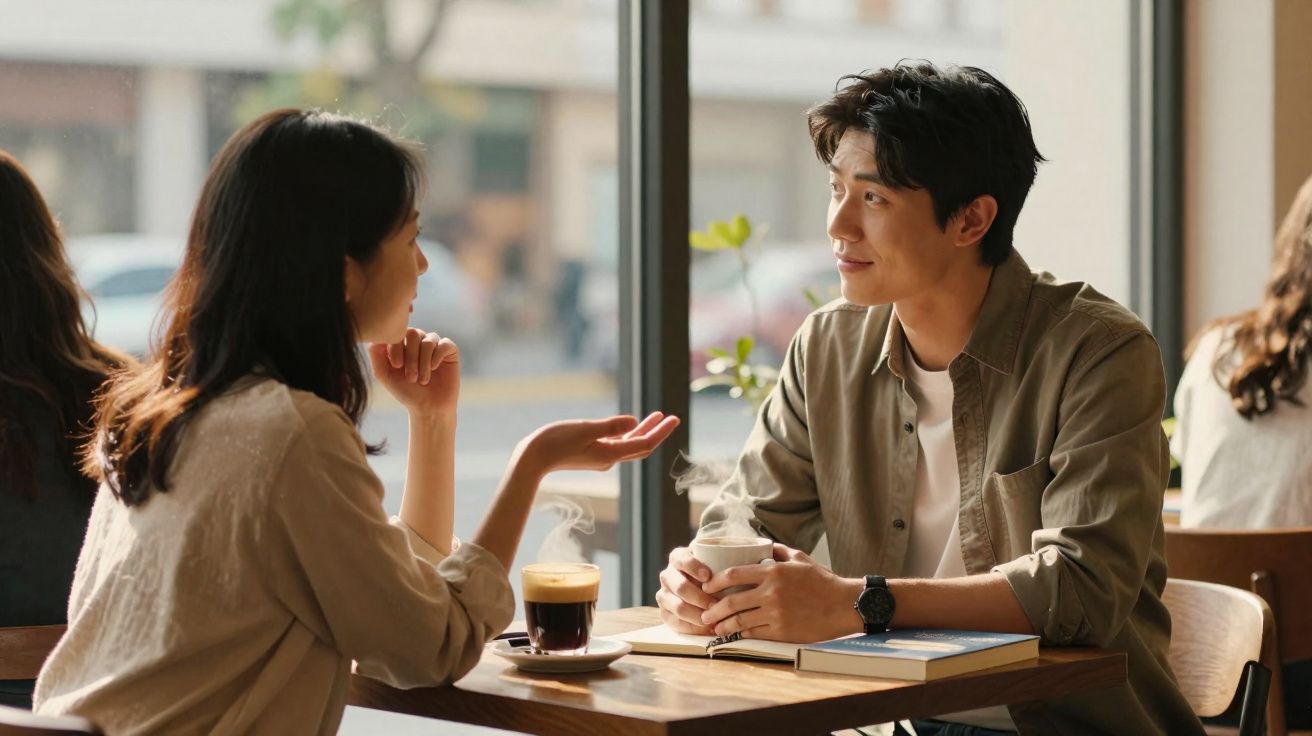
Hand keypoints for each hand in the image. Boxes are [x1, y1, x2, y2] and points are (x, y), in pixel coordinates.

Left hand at [369, 328, 458, 418]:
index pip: (398, 332)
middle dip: (411, 357)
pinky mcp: (450, 350)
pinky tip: (435, 370)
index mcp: (402, 342)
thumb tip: (377, 335)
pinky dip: (437, 358)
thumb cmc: (406, 391)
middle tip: (411, 377)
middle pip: (413, 333)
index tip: (397, 366)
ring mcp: (435, 344)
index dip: (396, 347)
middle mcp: (418, 340)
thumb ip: (375, 353)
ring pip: (428, 341)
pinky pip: (444, 344)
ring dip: (423, 362)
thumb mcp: (384, 373)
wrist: (428, 407)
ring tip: (422, 380)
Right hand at [518, 411, 679, 475]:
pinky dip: (627, 434)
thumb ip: (610, 426)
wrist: (531, 458)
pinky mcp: (590, 454)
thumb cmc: (555, 442)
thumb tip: (634, 421)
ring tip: (655, 417)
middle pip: (640, 446)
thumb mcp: (585, 429)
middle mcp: (608, 459)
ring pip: (629, 445)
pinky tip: (629, 425)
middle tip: (670, 417)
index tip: (674, 418)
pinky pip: (617, 444)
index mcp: (609, 454)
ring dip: (643, 431)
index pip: (644, 444)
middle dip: (656, 431)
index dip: (661, 431)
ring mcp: (600, 458)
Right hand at [656, 546, 715, 634]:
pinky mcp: (665, 613)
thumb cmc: (715, 573)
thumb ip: (722, 560)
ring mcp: (664, 595)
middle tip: (717, 605)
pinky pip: (677, 623)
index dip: (694, 567)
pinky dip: (694, 628)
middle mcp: (667, 575)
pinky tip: (709, 629)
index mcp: (677, 558)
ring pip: (679, 607)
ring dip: (699, 616)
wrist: (702, 589)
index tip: (708, 576)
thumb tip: (739, 558)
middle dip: (701, 598)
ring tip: (716, 620)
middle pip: (681, 587)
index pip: (682, 560)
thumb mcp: (716, 561)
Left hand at [700, 544, 862, 642]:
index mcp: (773, 571)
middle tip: (705, 613)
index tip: (706, 586)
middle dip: (713, 609)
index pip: (734, 574)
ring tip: (715, 627)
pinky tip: (735, 634)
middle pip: (732, 602)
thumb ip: (779, 551)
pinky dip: (742, 634)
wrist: (843, 605)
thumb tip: (763, 544)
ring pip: (740, 621)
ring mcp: (776, 613)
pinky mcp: (783, 631)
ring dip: (723, 625)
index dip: (715, 581)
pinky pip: (755, 633)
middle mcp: (771, 592)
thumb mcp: (801, 559)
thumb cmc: (823, 581)